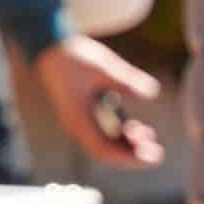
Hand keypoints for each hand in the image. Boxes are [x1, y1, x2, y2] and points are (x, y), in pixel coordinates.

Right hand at [32, 34, 166, 166]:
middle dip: (131, 154)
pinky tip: (134, 126)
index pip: (103, 151)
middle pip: (104, 151)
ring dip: (126, 143)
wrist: (47, 44)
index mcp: (77, 119)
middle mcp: (76, 124)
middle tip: (157, 152)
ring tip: (148, 134)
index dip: (129, 158)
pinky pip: (101, 130)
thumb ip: (126, 81)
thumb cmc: (71, 55)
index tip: (152, 157)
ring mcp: (77, 118)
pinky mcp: (81, 109)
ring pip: (104, 142)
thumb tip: (151, 94)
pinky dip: (119, 133)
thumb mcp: (102, 67)